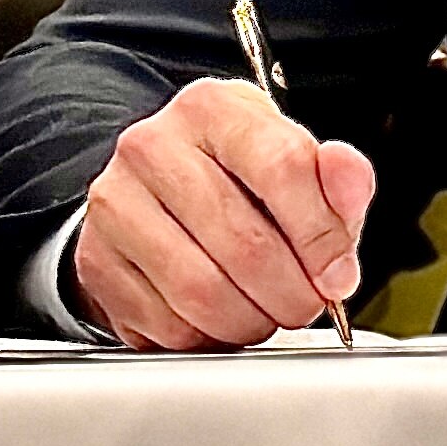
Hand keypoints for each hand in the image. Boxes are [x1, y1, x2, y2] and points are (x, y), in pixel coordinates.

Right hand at [66, 77, 377, 348]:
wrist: (156, 191)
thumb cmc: (235, 177)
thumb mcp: (293, 159)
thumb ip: (337, 176)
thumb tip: (350, 186)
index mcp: (213, 108)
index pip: (282, 167)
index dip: (322, 235)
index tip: (339, 273)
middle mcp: (153, 146)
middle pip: (244, 242)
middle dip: (292, 292)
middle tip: (307, 304)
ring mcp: (115, 202)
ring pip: (202, 291)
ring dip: (252, 321)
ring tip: (267, 312)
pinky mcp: (95, 260)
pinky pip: (166, 323)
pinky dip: (207, 337)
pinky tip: (220, 317)